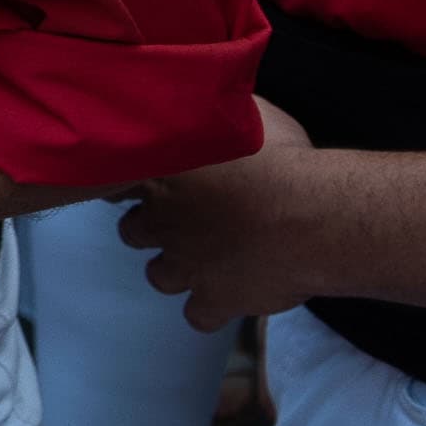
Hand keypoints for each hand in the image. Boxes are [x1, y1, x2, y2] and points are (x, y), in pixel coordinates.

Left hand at [119, 101, 323, 330]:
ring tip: (210, 257)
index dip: (137, 182)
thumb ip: (213, 119)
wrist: (309, 216)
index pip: (116, 181)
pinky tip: (232, 292)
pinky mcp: (213, 300)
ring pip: (159, 276)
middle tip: (189, 220)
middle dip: (155, 227)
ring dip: (178, 268)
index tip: (159, 181)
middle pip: (133, 231)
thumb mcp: (244, 116)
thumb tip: (210, 110)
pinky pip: (197, 315)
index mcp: (160, 174)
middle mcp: (163, 221)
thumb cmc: (281, 160)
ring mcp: (185, 265)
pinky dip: (211, 307)